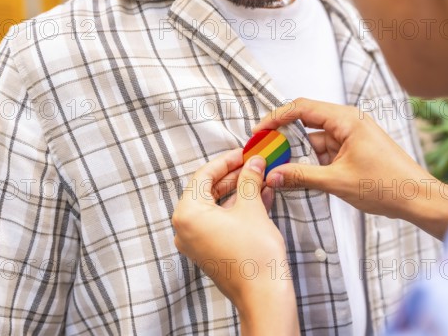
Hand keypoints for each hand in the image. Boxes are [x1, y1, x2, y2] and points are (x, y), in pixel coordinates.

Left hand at [173, 149, 299, 334]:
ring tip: (260, 178)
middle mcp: (185, 227)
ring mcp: (195, 241)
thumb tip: (253, 163)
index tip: (244, 152)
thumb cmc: (254, 254)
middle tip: (254, 164)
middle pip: (208, 190)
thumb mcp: (252, 208)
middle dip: (233, 176)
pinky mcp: (209, 250)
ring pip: (216, 206)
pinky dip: (237, 209)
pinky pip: (220, 221)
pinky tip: (260, 197)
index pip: (203, 175)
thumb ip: (249, 180)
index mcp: (187, 213)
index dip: (226, 161)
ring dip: (238, 191)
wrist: (263, 294)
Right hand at [255, 98, 447, 239]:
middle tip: (264, 151)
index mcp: (346, 120)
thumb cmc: (386, 186)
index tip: (258, 131)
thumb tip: (273, 175)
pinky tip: (300, 175)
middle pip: (307, 123)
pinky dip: (313, 161)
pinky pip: (326, 150)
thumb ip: (302, 176)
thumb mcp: (337, 182)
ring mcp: (352, 135)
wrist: (418, 199)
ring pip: (315, 140)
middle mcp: (349, 122)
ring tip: (278, 169)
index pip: (301, 108)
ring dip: (299, 154)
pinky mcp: (355, 149)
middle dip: (284, 138)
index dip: (276, 117)